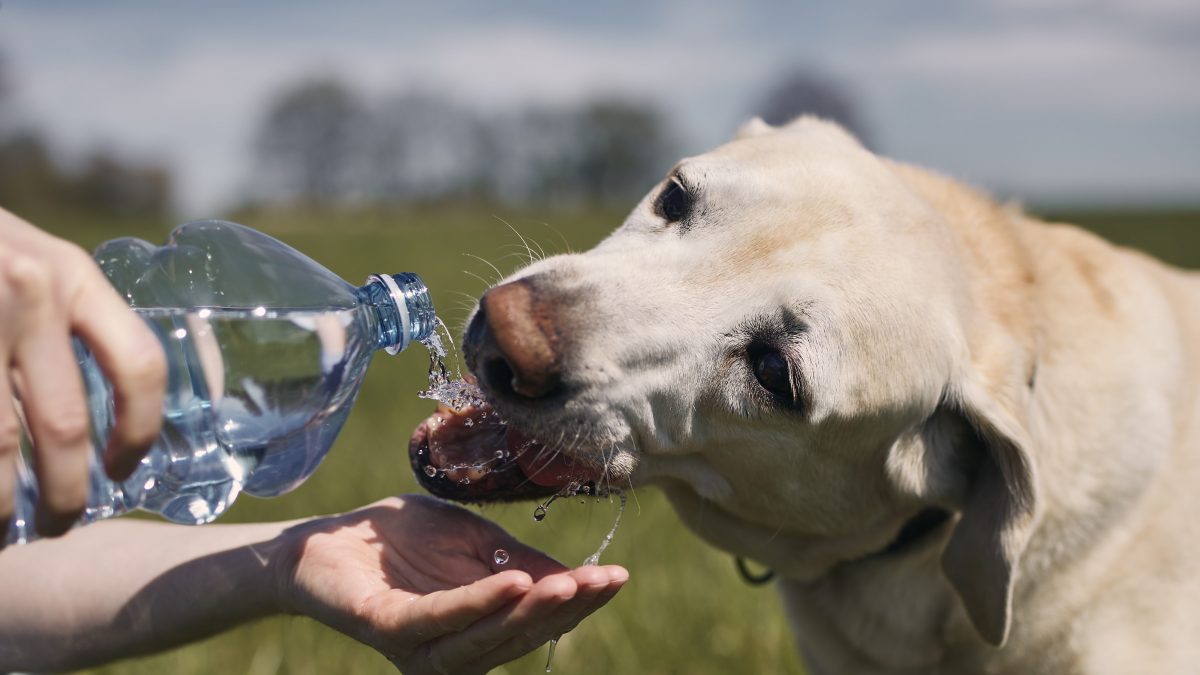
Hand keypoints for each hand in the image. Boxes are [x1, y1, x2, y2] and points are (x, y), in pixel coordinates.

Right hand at [0, 208, 165, 538]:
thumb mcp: (26, 258)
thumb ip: (63, 316)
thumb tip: (99, 413)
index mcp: (69, 274)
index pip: (137, 365)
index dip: (138, 431)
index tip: (122, 469)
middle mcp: (28, 292)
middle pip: (64, 425)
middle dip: (65, 491)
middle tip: (59, 523)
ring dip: (2, 502)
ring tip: (3, 527)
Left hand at [274, 495, 627, 673]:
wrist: (329, 537)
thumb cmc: (402, 543)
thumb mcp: (474, 544)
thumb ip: (517, 561)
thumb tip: (572, 578)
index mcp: (477, 632)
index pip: (536, 622)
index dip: (579, 602)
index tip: (618, 576)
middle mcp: (452, 651)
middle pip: (518, 636)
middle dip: (566, 608)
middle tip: (604, 579)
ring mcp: (419, 645)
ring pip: (485, 637)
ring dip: (530, 611)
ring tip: (569, 583)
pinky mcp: (387, 627)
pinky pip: (440, 619)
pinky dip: (479, 602)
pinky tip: (513, 582)